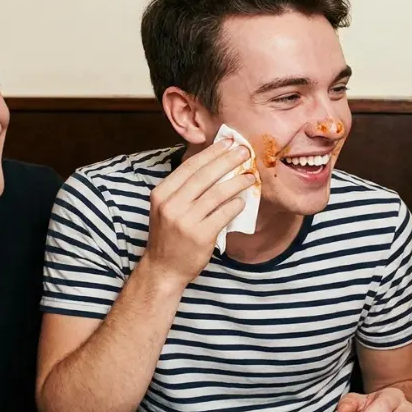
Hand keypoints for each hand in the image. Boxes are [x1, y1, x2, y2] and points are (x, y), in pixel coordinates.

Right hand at [144, 139, 254, 285]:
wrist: (163, 268)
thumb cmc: (169, 236)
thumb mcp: (167, 208)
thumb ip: (184, 189)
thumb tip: (214, 165)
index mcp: (162, 193)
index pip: (189, 167)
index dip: (211, 152)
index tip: (227, 142)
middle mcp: (171, 204)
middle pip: (204, 176)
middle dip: (227, 160)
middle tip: (245, 151)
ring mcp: (185, 220)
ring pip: (217, 193)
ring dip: (237, 182)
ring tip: (250, 176)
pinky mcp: (200, 235)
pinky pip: (223, 214)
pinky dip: (235, 205)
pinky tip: (243, 200)